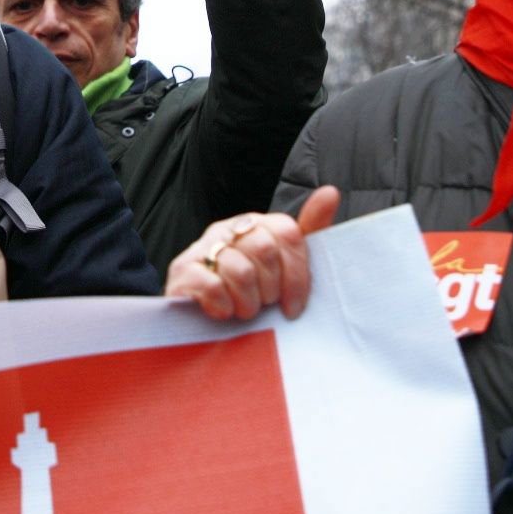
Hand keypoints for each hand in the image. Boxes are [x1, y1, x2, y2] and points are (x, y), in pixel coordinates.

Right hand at [164, 188, 340, 320]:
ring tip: (243, 311)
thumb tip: (330, 192)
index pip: (288, 233)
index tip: (293, 306)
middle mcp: (229, 228)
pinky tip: (223, 311)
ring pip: (240, 270)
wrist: (202, 321)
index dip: (297, 275)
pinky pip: (212, 284)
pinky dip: (223, 305)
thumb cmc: (250, 294)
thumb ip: (308, 231)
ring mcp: (203, 246)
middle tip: (262, 305)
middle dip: (269, 289)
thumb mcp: (284, 267)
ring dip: (247, 302)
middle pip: (265, 250)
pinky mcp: (182, 271)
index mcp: (257, 224)